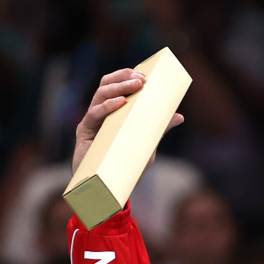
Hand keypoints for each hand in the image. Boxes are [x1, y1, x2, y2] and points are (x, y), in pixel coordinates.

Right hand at [72, 69, 186, 172]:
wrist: (109, 189)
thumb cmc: (125, 166)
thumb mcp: (146, 145)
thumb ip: (158, 129)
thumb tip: (180, 116)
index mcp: (112, 111)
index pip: (115, 85)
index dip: (126, 75)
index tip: (144, 73)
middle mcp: (99, 113)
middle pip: (105, 84)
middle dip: (122, 77)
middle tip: (140, 78)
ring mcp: (91, 122)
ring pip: (99, 95)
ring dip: (118, 87)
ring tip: (135, 85)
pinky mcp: (84, 133)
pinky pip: (94, 114)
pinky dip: (107, 106)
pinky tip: (121, 102)